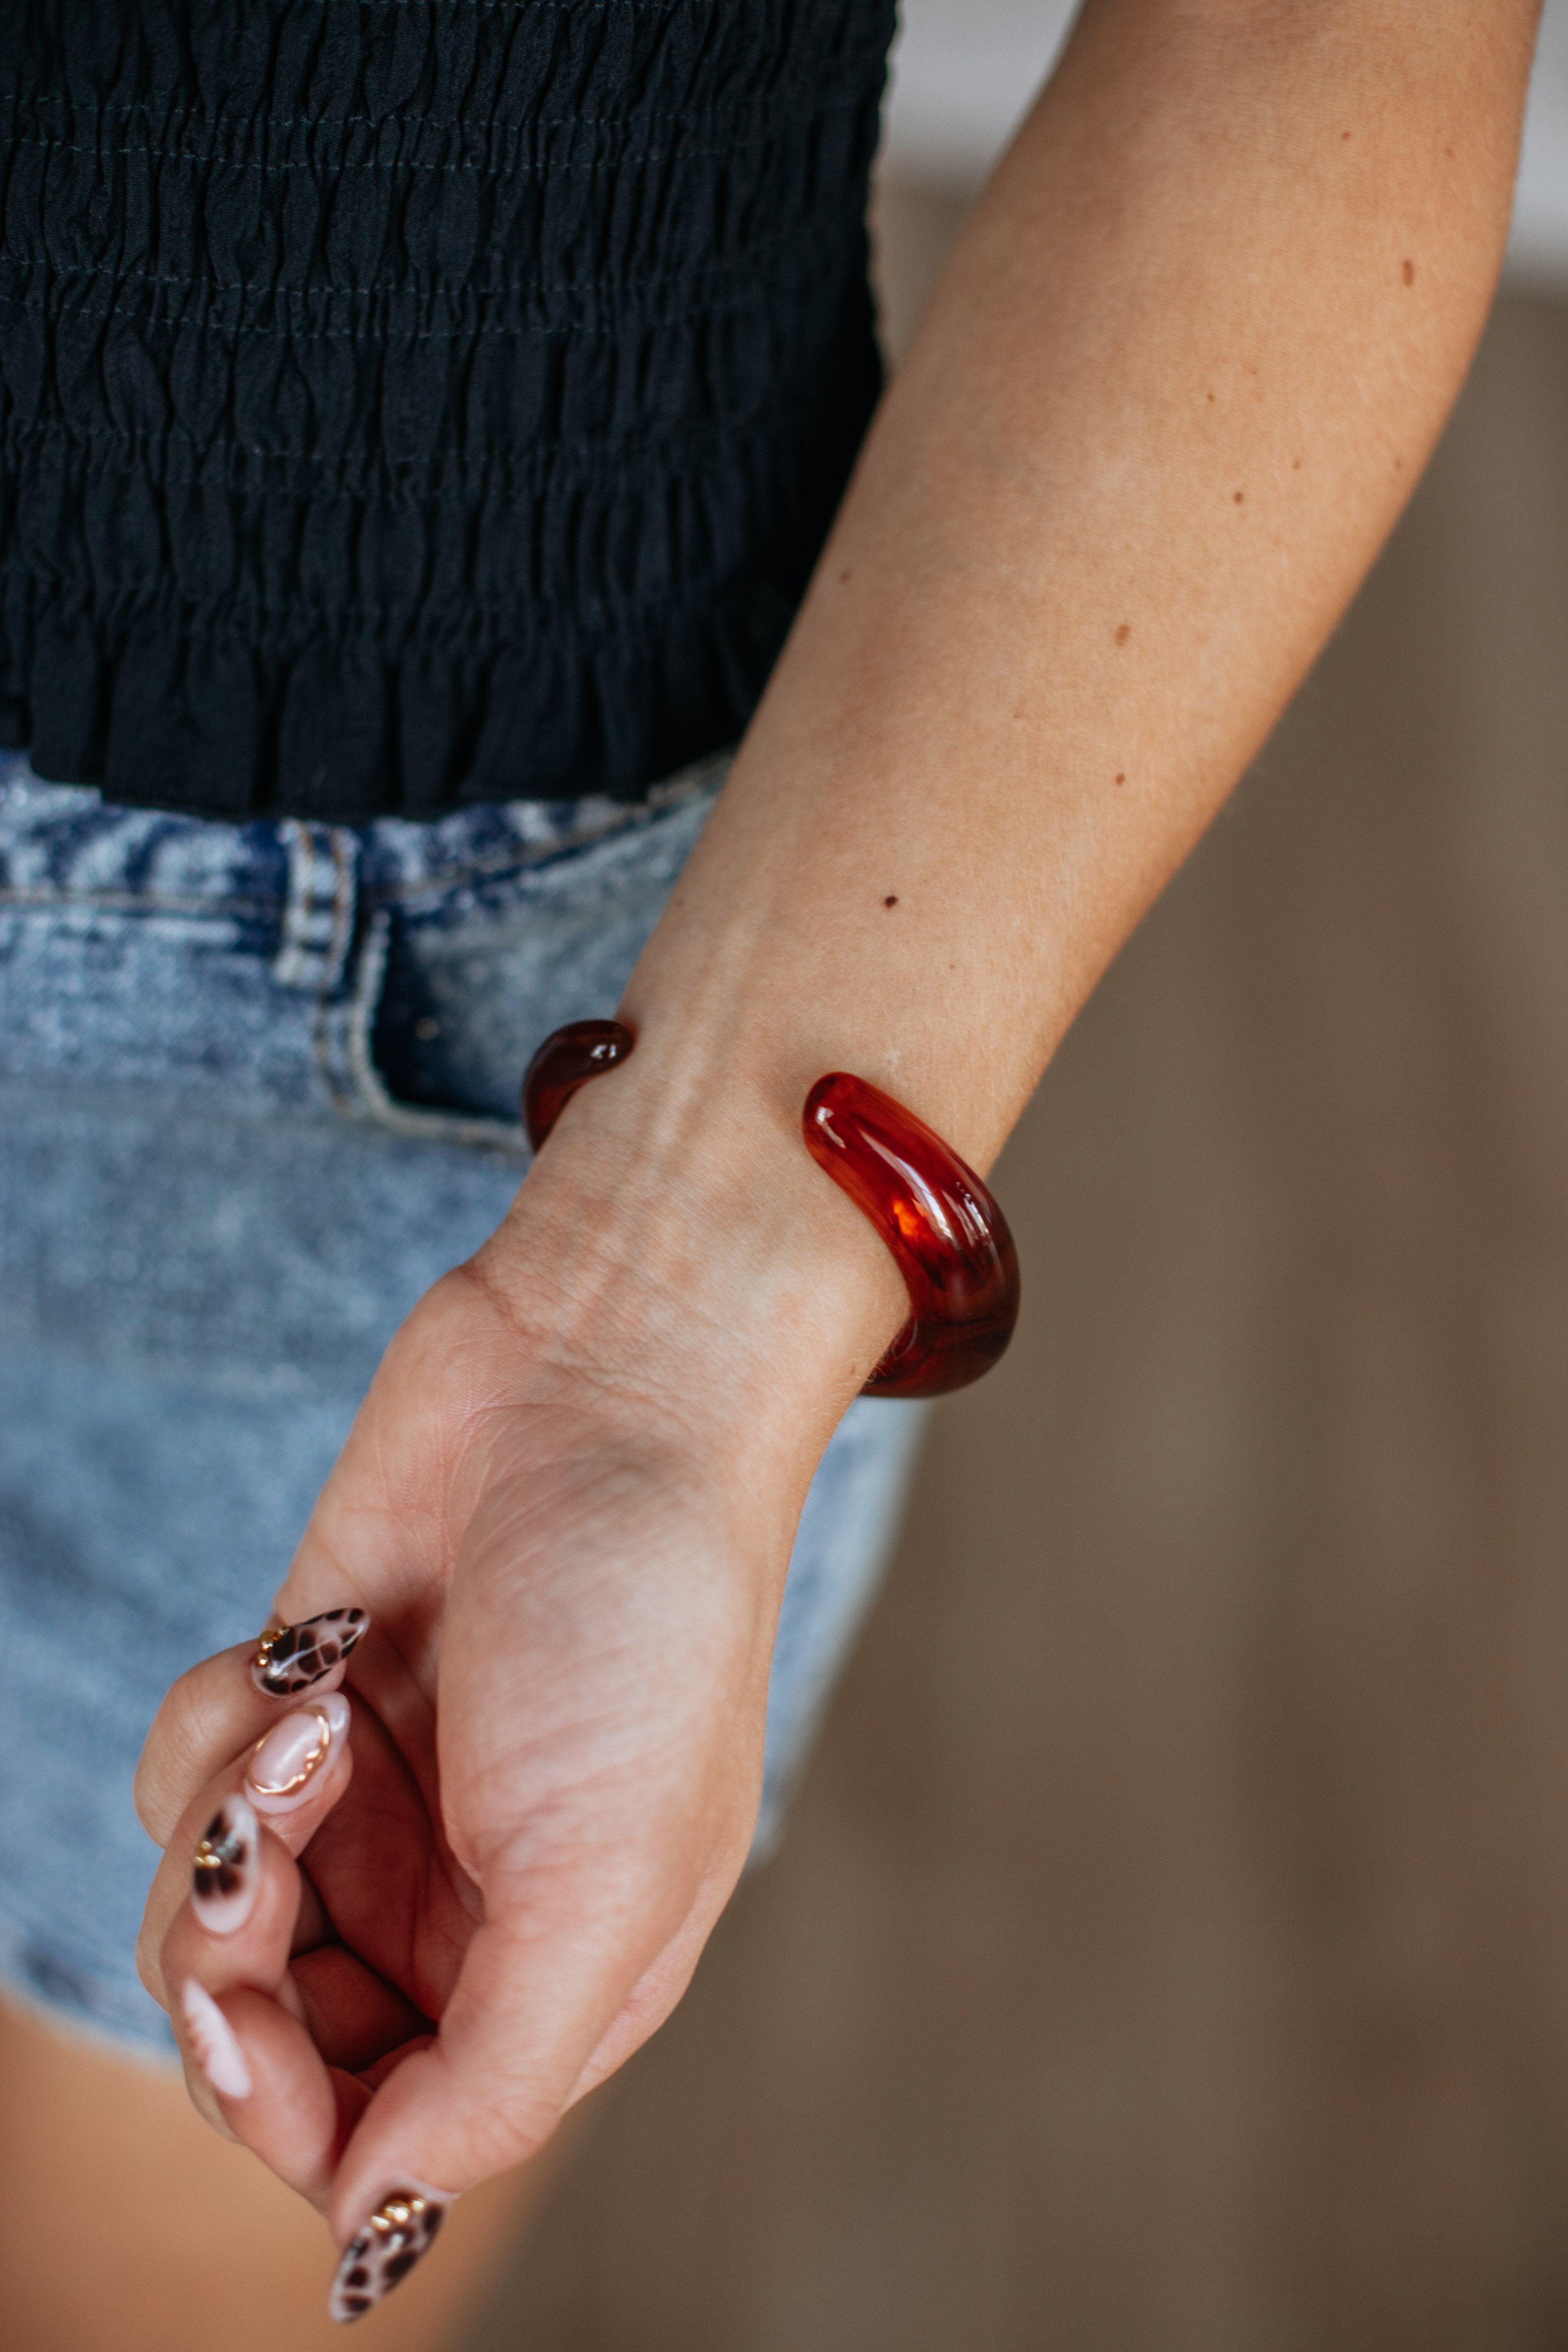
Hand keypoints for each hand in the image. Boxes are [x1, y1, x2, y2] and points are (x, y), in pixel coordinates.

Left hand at [134, 1060, 902, 2314]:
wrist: (605, 1383)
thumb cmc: (645, 1624)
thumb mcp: (611, 1884)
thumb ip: (497, 2080)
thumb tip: (371, 2226)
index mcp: (553, 1977)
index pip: (370, 2138)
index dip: (284, 2114)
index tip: (257, 2025)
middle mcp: (455, 1907)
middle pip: (263, 2044)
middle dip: (231, 1967)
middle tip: (270, 1847)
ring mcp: (372, 1802)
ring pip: (204, 1914)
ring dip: (232, 1816)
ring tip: (316, 1712)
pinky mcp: (299, 1698)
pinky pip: (190, 1777)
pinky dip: (220, 1720)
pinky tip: (312, 1652)